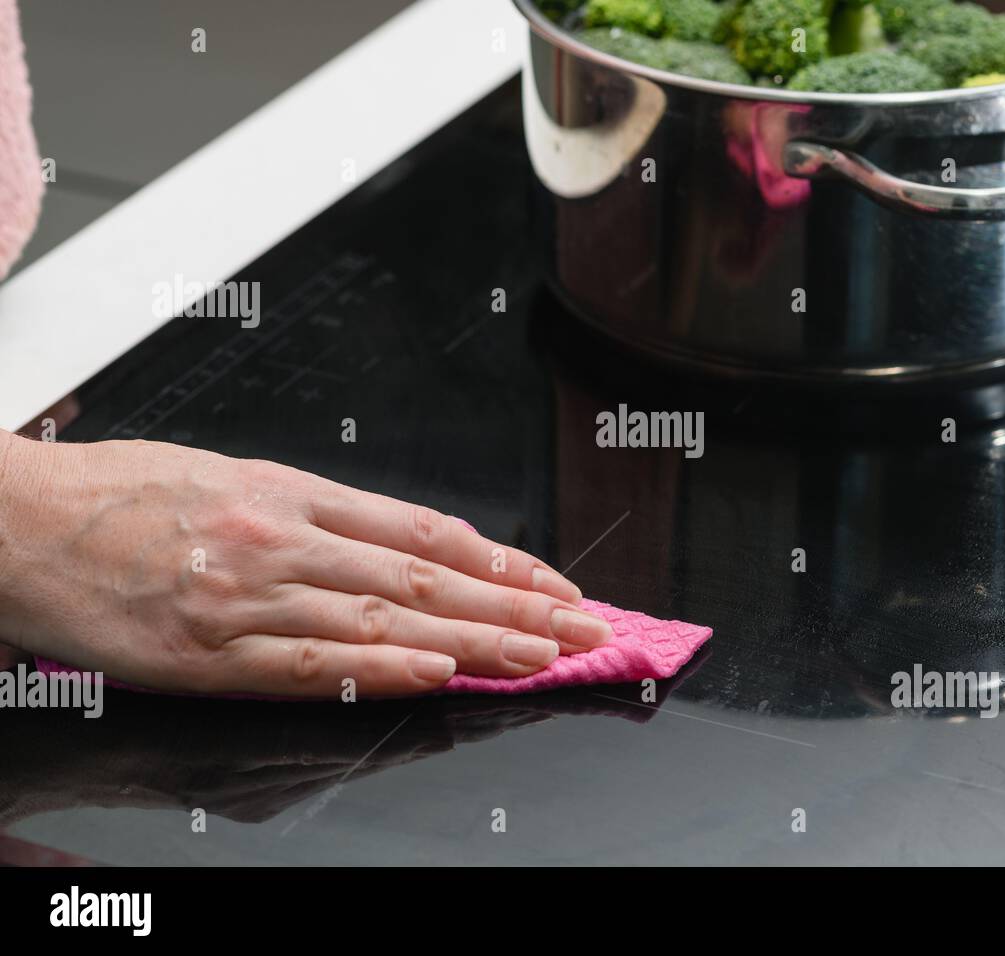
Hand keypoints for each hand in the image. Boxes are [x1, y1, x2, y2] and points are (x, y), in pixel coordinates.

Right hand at [0, 433, 611, 696]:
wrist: (19, 522)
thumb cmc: (123, 498)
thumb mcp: (233, 479)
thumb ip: (320, 516)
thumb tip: (406, 548)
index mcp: (295, 494)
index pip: (427, 531)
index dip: (502, 561)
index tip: (556, 584)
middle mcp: (284, 537)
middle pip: (426, 574)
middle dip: (517, 604)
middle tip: (584, 625)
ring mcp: (248, 595)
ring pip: (386, 616)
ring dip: (475, 639)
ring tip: (543, 653)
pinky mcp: (206, 651)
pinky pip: (310, 662)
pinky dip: (381, 666)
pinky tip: (439, 673)